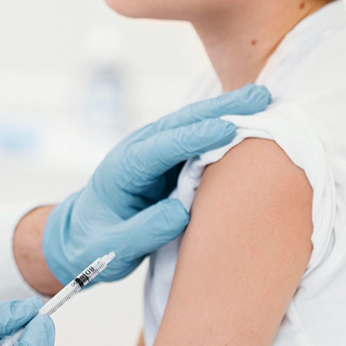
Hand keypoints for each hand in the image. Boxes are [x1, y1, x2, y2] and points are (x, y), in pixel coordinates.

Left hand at [42, 84, 269, 284]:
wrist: (81, 238)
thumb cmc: (94, 245)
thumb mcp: (112, 247)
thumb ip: (144, 231)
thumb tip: (181, 212)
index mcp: (124, 168)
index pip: (162, 147)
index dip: (195, 136)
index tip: (228, 128)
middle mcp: (140, 151)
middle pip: (182, 124)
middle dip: (221, 109)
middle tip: (261, 97)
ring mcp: (154, 152)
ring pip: (193, 124)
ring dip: (227, 110)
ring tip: (264, 99)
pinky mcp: (168, 160)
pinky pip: (198, 138)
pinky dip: (223, 126)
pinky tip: (250, 119)